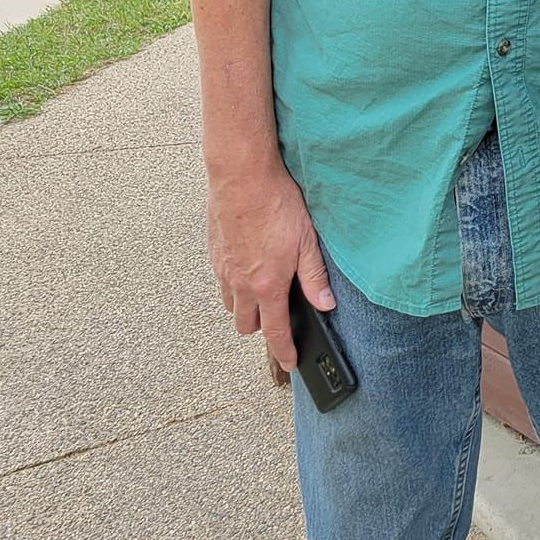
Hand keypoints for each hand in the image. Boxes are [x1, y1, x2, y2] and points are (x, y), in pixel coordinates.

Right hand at [206, 161, 332, 372]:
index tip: (289, 362)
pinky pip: (222, 283)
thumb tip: (325, 303)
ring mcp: (224, 270)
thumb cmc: (276, 204)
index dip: (283, 352)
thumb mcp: (306, 241)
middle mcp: (241, 284)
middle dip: (262, 329)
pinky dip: (234, 285)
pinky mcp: (214, 254)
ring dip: (246, 307)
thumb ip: (314, 277)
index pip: (275, 331)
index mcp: (267, 285)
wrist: (242, 177)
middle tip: (278, 316)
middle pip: (246, 325)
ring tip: (264, 291)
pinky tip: (248, 267)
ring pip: (231, 305)